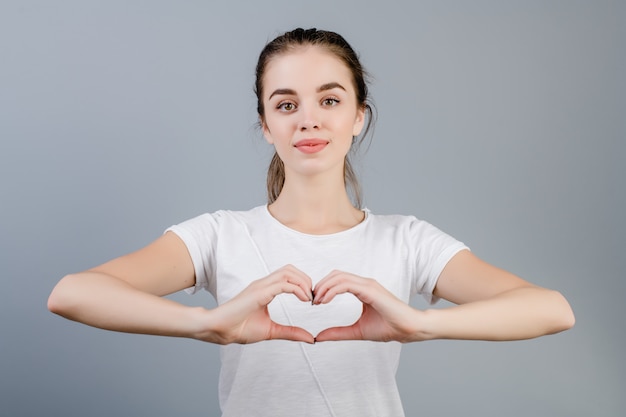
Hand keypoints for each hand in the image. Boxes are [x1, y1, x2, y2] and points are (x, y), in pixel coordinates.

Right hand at [198, 265, 314, 343]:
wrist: (219, 331)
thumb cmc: (239, 329)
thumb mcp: (272, 331)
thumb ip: (291, 332)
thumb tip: (311, 338)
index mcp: (265, 289)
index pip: (288, 275)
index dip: (303, 284)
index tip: (311, 300)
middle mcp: (263, 284)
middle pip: (290, 269)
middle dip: (306, 280)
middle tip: (313, 298)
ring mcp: (260, 286)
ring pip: (288, 272)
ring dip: (303, 282)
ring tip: (309, 298)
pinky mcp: (259, 292)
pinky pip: (283, 284)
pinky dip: (297, 289)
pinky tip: (304, 300)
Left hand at [313, 271, 423, 342]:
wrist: (408, 329)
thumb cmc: (388, 328)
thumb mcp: (356, 331)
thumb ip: (338, 332)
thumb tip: (319, 337)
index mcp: (362, 289)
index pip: (338, 280)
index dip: (323, 288)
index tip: (314, 302)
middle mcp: (364, 283)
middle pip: (336, 274)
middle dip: (321, 285)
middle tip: (312, 300)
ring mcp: (368, 284)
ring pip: (339, 276)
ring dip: (324, 287)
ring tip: (316, 301)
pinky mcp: (370, 289)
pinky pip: (346, 284)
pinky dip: (332, 290)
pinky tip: (324, 300)